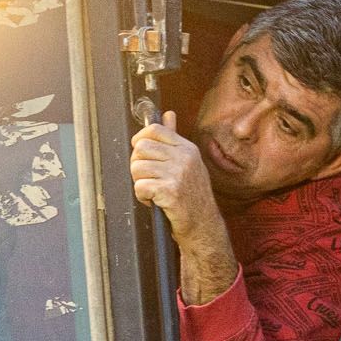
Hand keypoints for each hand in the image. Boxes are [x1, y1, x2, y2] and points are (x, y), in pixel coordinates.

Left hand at [130, 112, 220, 241]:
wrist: (203, 225)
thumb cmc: (193, 195)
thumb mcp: (189, 163)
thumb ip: (174, 138)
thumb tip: (167, 114)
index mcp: (187, 149)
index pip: (155, 130)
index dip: (140, 139)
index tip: (140, 152)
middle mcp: (184, 158)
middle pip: (141, 148)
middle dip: (138, 165)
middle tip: (147, 177)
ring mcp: (178, 174)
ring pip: (137, 168)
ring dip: (139, 182)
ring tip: (152, 190)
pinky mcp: (170, 191)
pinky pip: (140, 186)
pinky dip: (142, 196)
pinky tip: (153, 200)